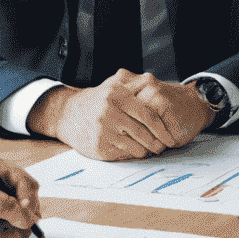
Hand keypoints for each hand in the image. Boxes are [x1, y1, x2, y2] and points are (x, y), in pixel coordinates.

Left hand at [0, 158, 39, 237]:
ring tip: (1, 235)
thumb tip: (25, 214)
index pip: (20, 179)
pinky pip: (8, 236)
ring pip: (20, 221)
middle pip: (25, 201)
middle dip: (26, 214)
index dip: (27, 194)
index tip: (26, 209)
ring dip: (16, 230)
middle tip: (23, 225)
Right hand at [30, 71, 211, 159]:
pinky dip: (132, 154)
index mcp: (116, 94)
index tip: (170, 137)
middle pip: (142, 132)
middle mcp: (108, 111)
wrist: (68, 114)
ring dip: (146, 150)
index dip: (161, 128)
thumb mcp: (114, 86)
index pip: (147, 113)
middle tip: (164, 147)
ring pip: (135, 146)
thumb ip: (136, 85)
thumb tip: (157, 83)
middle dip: (157, 142)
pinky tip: (135, 151)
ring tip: (151, 149)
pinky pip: (123, 154)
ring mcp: (102, 130)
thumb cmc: (98, 100)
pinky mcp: (98, 146)